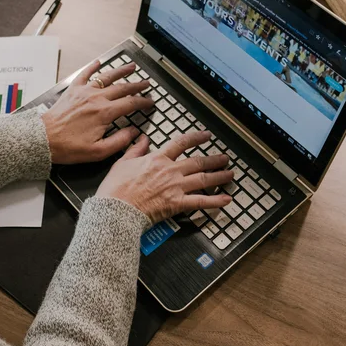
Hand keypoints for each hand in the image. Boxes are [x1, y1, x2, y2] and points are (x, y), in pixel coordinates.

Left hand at [40, 60, 153, 163]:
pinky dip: (92, 67)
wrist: (44, 139)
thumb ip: (120, 141)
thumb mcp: (98, 152)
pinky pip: (84, 74)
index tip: (150, 102)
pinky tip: (98, 62)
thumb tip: (134, 133)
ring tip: (131, 66)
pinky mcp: (73, 90)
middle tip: (147, 84)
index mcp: (104, 113)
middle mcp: (96, 99)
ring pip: (107, 77)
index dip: (144, 102)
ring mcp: (84, 92)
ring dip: (121, 71)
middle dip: (137, 85)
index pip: (131, 104)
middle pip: (123, 88)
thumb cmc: (68, 147)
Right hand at [96, 130, 233, 222]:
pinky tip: (226, 199)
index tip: (206, 135)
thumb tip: (142, 138)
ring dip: (219, 176)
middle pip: (198, 162)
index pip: (181, 143)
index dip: (196, 138)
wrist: (115, 210)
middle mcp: (170, 171)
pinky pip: (200, 201)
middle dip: (214, 160)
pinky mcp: (177, 204)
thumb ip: (135, 149)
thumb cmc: (115, 189)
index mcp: (157, 159)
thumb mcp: (122, 162)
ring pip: (203, 179)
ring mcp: (175, 187)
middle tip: (224, 158)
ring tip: (230, 175)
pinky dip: (215, 201)